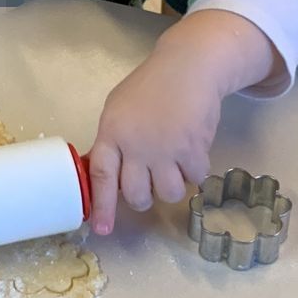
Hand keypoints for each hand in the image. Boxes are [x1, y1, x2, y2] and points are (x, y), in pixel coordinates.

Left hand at [88, 11, 278, 234]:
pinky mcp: (193, 148)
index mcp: (112, 132)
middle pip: (136, 195)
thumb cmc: (150, 87)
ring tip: (173, 166)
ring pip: (168, 194)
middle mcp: (136, 144)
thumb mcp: (118, 108)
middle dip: (143, 198)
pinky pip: (195, 179)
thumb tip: (108, 175)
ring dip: (171, 186)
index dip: (101, 206)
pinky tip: (192, 152)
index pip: (102, 176)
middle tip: (150, 184)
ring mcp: (166, 148)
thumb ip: (113, 141)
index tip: (102, 230)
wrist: (188, 67)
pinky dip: (196, 171)